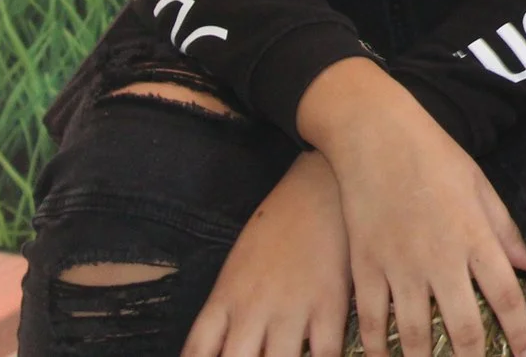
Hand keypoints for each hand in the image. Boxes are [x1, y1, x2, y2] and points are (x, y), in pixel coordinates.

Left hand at [184, 152, 350, 356]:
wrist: (322, 186)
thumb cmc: (280, 223)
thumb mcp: (240, 264)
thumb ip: (230, 309)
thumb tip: (226, 348)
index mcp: (224, 300)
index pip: (196, 354)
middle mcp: (251, 312)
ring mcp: (290, 311)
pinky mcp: (329, 305)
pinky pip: (324, 355)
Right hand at [296, 59, 525, 356]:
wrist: (376, 137)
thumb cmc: (435, 156)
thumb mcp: (481, 187)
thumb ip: (505, 232)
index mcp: (476, 238)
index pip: (506, 298)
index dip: (520, 334)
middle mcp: (441, 259)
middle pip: (463, 327)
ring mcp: (399, 267)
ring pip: (415, 334)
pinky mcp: (365, 267)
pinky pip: (371, 320)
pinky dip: (376, 347)